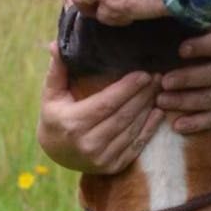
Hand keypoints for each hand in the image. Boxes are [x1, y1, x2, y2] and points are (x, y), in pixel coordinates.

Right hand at [35, 44, 163, 173]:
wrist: (55, 153)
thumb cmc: (55, 116)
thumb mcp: (51, 94)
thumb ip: (57, 69)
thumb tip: (55, 44)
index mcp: (73, 123)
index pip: (107, 104)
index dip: (128, 89)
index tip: (144, 74)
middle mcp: (88, 144)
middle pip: (123, 116)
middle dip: (143, 95)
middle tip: (157, 78)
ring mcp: (101, 158)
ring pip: (132, 130)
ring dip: (148, 109)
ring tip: (158, 91)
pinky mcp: (112, 167)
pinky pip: (135, 146)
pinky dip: (149, 129)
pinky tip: (157, 113)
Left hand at [157, 18, 210, 133]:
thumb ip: (204, 19)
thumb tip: (178, 6)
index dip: (202, 47)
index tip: (181, 49)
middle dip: (188, 79)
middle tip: (164, 81)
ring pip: (210, 100)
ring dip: (186, 102)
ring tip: (161, 100)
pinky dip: (197, 124)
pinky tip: (177, 125)